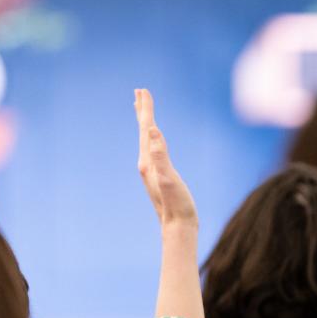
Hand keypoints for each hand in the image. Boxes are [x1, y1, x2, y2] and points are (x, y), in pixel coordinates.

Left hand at [135, 88, 196, 227]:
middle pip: (143, 132)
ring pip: (146, 141)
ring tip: (144, 114)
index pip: (146, 128)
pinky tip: (154, 143)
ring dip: (145, 124)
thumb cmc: (176, 204)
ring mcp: (151, 171)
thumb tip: (152, 130)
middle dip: (142, 111)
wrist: (177, 227)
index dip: (146, 109)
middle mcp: (146, 164)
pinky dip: (152, 140)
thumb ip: (160, 154)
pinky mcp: (159, 177)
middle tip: (139, 93)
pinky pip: (153, 151)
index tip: (143, 90)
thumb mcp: (168, 177)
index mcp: (148, 160)